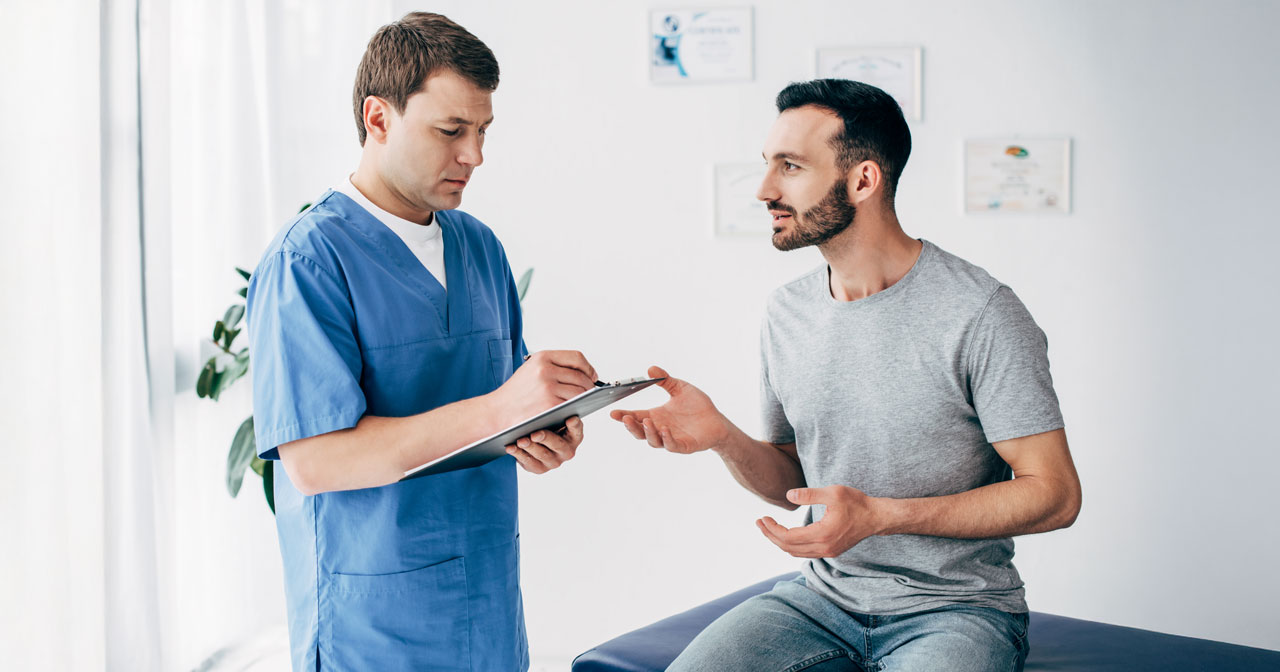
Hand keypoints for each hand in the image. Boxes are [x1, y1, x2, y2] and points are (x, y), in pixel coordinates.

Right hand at [489, 350, 596, 428]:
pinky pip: (573, 405)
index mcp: (542, 357)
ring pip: (580, 391)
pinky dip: (576, 408)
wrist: (496, 411)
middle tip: (589, 393)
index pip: (576, 357)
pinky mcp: (550, 405)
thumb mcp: (531, 369)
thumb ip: (553, 366)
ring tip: (581, 402)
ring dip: (584, 399)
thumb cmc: (515, 393)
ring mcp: (548, 387)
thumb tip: (582, 372)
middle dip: (588, 386)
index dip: (588, 367)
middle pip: (581, 376)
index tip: (592, 375)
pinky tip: (572, 410)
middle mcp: (546, 369)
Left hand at [507, 416, 583, 474]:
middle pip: (558, 445)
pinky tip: (511, 447)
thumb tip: (555, 396)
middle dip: (546, 438)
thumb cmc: (545, 422)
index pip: (577, 431)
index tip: (570, 418)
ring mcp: (553, 461)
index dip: (575, 426)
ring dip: (531, 447)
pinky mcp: (539, 468)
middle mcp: (566, 451)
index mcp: (574, 436)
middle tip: (535, 434)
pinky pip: (529, 463)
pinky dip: (519, 454)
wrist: (530, 435)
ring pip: (542, 455)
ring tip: (521, 440)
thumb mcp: (552, 415)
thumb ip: (555, 409)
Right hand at [609, 366, 731, 453]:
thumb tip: (651, 368)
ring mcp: (671, 439)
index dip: (624, 416)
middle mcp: (660, 429)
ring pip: (653, 441)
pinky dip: (666, 438)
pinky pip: (672, 445)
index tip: (613, 412)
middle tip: (625, 418)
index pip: (636, 417)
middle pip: (640, 432)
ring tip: (648, 421)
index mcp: (657, 416)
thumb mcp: (680, 388)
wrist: (717, 420)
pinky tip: (665, 429)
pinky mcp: (683, 446)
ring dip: (648, 432)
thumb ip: (665, 379)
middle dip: (631, 426)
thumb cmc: (698, 406)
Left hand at [757, 485, 883, 557]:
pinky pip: (804, 552)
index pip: (788, 537)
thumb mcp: (833, 493)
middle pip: (788, 548)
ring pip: (795, 552)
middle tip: (760, 522)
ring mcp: (827, 552)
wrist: (876, 518)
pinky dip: (791, 545)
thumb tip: (788, 495)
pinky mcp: (830, 551)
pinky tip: (786, 534)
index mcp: (822, 535)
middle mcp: (823, 548)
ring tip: (768, 528)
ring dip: (780, 541)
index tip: (763, 519)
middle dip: (771, 535)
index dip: (772, 529)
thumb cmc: (856, 503)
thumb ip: (809, 494)